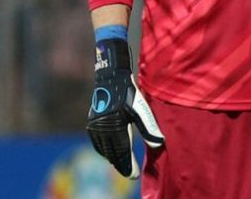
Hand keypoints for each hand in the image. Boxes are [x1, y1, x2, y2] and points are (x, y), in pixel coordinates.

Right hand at [86, 38, 163, 178]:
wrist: (110, 76)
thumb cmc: (128, 92)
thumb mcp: (141, 109)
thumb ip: (149, 128)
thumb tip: (159, 144)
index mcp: (114, 128)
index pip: (122, 154)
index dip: (128, 166)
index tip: (135, 175)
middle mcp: (102, 129)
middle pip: (112, 154)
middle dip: (121, 165)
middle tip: (130, 173)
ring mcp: (95, 126)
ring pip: (104, 150)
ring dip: (112, 158)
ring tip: (122, 165)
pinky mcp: (92, 122)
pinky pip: (97, 143)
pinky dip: (104, 150)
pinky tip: (109, 151)